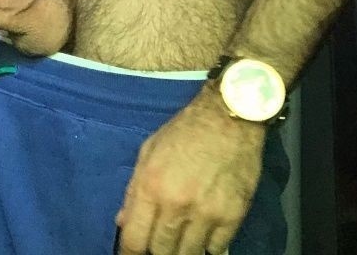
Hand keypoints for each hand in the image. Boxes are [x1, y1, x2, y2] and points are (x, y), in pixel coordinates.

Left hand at [115, 83, 266, 254]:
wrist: (228, 116)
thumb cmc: (184, 131)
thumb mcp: (149, 151)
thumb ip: (135, 190)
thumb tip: (123, 222)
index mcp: (151, 186)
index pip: (134, 240)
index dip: (130, 254)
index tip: (134, 254)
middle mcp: (176, 204)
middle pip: (161, 253)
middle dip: (158, 250)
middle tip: (162, 241)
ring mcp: (205, 213)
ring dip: (183, 249)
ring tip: (183, 236)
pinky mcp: (232, 216)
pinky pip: (216, 249)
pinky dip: (209, 244)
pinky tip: (205, 230)